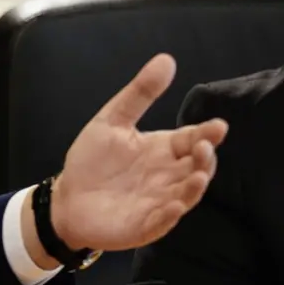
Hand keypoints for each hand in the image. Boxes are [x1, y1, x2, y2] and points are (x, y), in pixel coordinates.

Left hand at [30, 54, 227, 262]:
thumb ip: (139, 94)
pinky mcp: (145, 224)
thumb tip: (166, 59)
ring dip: (194, 187)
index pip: (193, 139)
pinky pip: (163, 221)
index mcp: (164, 150)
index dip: (207, 134)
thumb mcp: (112, 121)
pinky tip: (172, 206)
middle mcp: (168, 175)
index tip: (217, 127)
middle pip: (197, 167)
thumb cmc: (92, 161)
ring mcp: (160, 201)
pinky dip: (169, 214)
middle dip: (205, 159)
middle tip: (204, 147)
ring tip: (197, 176)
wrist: (66, 198)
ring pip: (187, 195)